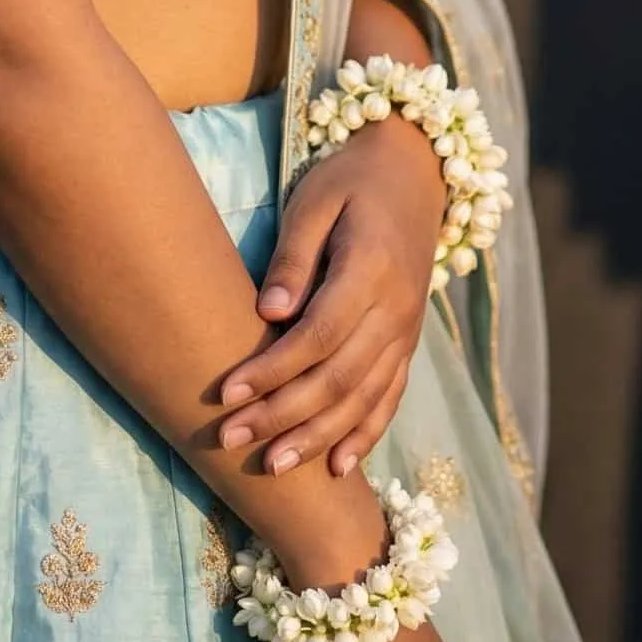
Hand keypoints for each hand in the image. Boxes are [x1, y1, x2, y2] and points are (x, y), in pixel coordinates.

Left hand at [219, 116, 445, 478]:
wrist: (415, 174)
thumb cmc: (351, 182)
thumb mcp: (315, 200)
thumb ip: (294, 256)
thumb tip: (267, 314)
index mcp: (371, 268)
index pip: (318, 334)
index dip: (273, 370)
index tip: (226, 394)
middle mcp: (397, 308)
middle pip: (338, 377)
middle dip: (282, 415)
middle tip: (229, 440)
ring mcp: (407, 331)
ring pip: (364, 398)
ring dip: (317, 437)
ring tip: (273, 466)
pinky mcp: (409, 343)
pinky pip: (390, 397)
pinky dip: (365, 434)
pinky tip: (337, 466)